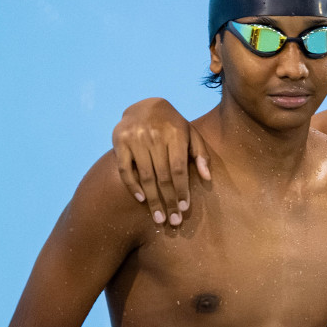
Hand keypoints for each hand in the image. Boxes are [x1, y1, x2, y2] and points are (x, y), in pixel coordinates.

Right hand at [112, 97, 210, 227]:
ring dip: (153, 200)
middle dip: (169, 201)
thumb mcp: (191, 134)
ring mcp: (135, 138)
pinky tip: (141, 199)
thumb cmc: (173, 126)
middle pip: (163, 176)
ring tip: (159, 218)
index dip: (182, 190)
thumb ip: (201, 154)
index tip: (184, 208)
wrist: (144, 106)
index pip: (179, 168)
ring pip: (146, 176)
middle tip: (173, 221)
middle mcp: (154, 135)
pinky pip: (125, 169)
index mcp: (175, 134)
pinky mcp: (119, 141)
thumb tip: (207, 177)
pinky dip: (132, 186)